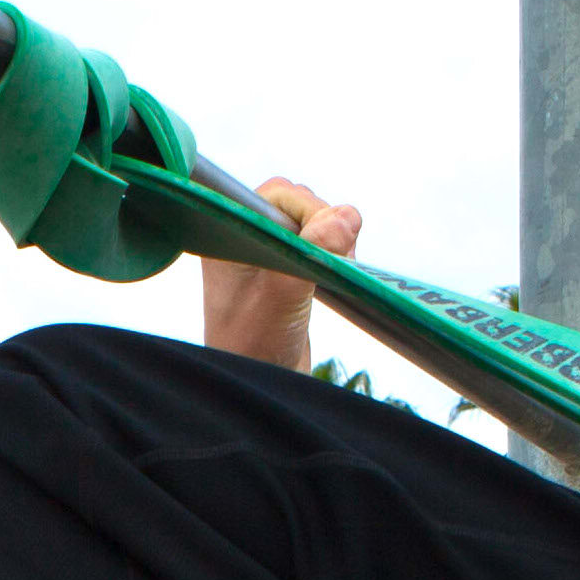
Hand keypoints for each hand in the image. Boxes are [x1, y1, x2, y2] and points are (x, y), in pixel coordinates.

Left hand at [200, 178, 362, 371]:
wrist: (261, 385)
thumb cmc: (256, 347)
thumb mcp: (284, 296)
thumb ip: (312, 253)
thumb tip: (348, 214)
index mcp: (231, 235)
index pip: (278, 194)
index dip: (308, 211)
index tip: (320, 244)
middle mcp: (248, 238)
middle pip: (300, 204)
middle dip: (325, 226)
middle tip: (329, 264)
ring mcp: (269, 254)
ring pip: (314, 223)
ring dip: (333, 243)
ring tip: (330, 274)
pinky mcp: (289, 271)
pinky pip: (319, 244)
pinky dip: (334, 255)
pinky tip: (331, 279)